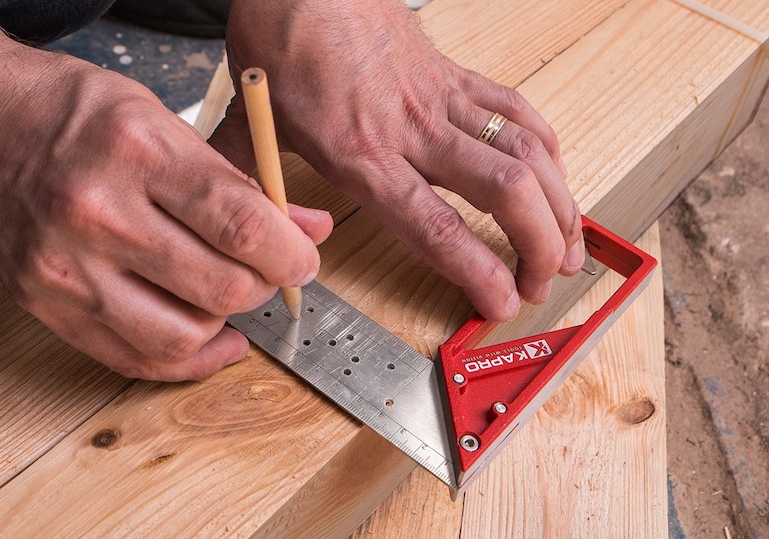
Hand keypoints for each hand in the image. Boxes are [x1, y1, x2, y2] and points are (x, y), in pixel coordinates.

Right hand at [0, 18, 331, 380]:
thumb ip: (245, 182)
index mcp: (138, 152)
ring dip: (227, 321)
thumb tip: (311, 228)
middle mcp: (98, 214)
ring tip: (230, 294)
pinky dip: (188, 360)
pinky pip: (134, 360)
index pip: (242, 225)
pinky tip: (212, 339)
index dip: (291, 254)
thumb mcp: (169, 121)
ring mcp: (66, 267)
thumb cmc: (80, 115)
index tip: (304, 260)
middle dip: (266, 287)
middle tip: (270, 271)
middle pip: (220, 287)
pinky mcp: (47, 305)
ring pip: (182, 336)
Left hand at [213, 0, 583, 321]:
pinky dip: (547, 149)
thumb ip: (259, 191)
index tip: (502, 303)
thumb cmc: (282, 45)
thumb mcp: (254, 127)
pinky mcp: (457, 76)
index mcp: (362, 154)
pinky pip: (518, 111)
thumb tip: (268, 239)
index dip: (477, 270)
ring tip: (570, 248)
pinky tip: (556, 180)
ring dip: (559, 204)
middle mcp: (414, 130)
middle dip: (539, 245)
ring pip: (526, 152)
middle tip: (541, 284)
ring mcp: (443, 100)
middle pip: (504, 191)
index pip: (434, 225)